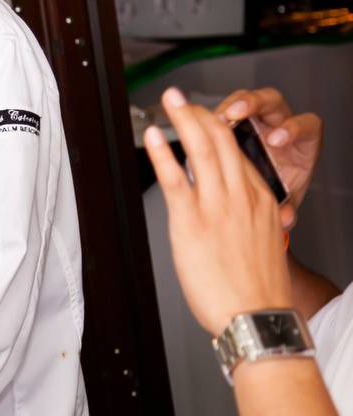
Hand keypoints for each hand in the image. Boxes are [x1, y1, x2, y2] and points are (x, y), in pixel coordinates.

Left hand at [146, 87, 291, 336]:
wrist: (257, 317)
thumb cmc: (256, 290)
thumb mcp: (259, 243)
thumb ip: (244, 221)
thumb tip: (224, 216)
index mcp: (261, 200)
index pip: (239, 154)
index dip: (219, 131)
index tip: (204, 118)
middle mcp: (242, 196)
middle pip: (222, 143)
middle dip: (201, 114)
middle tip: (182, 98)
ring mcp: (218, 206)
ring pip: (202, 150)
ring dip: (184, 119)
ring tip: (170, 100)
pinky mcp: (193, 221)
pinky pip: (176, 178)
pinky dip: (163, 153)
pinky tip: (154, 135)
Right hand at [216, 87, 322, 227]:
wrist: (263, 196)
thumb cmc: (280, 186)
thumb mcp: (285, 197)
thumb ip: (287, 207)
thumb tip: (286, 218)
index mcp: (301, 142)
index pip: (304, 126)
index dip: (292, 129)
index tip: (275, 140)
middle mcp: (279, 124)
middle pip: (272, 102)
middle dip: (254, 104)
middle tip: (237, 114)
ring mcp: (256, 118)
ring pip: (246, 99)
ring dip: (231, 104)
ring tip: (216, 117)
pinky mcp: (235, 118)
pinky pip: (225, 108)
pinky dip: (213, 113)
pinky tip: (200, 121)